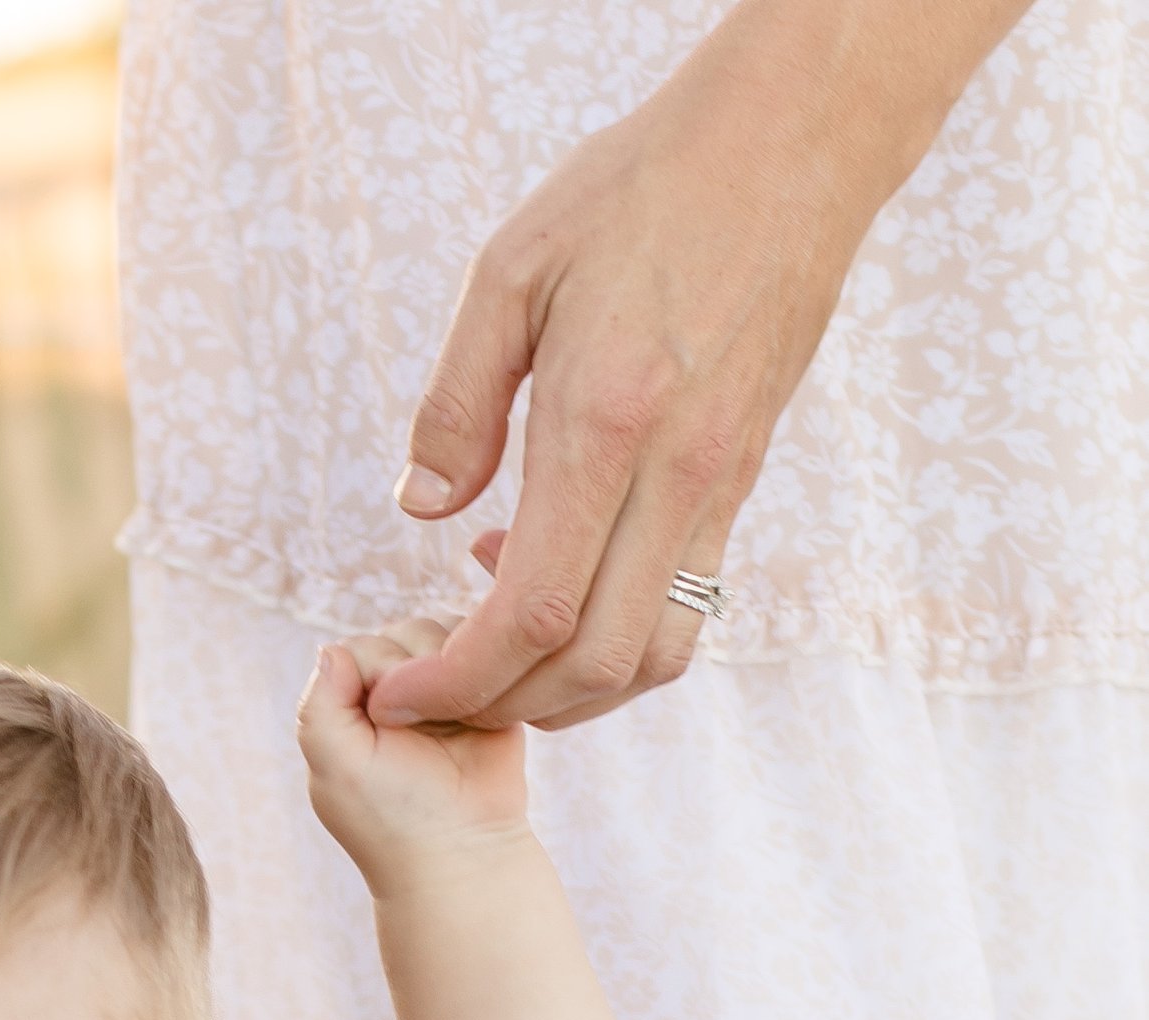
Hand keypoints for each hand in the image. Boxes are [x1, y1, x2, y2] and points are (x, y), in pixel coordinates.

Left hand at [296, 627, 526, 889]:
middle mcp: (389, 693)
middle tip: (422, 737)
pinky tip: (474, 716)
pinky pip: (481, 647)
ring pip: (441, 634)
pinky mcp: (480, 688)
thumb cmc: (392, 820)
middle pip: (399, 633)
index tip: (386, 725)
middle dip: (413, 673)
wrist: (464, 852)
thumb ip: (318, 706)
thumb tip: (332, 647)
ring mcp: (436, 689)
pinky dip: (480, 668)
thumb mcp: (335, 767)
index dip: (375, 674)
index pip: (355, 649)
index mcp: (345, 709)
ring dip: (447, 673)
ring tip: (450, 731)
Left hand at [367, 0, 1028, 730]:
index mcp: (604, 423)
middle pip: (595, 663)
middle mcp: (675, 472)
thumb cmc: (642, 188)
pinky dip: (617, 642)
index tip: (401, 692)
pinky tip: (561, 590)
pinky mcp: (743, 482)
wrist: (792, 143)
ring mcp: (720, 485)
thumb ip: (457, 401)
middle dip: (504, 703)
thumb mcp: (512, 269)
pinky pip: (686, 609)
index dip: (460, 678)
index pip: (533, 612)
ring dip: (569, 692)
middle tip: (438, 693)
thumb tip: (419, 508)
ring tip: (498, 657)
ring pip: (652, 657)